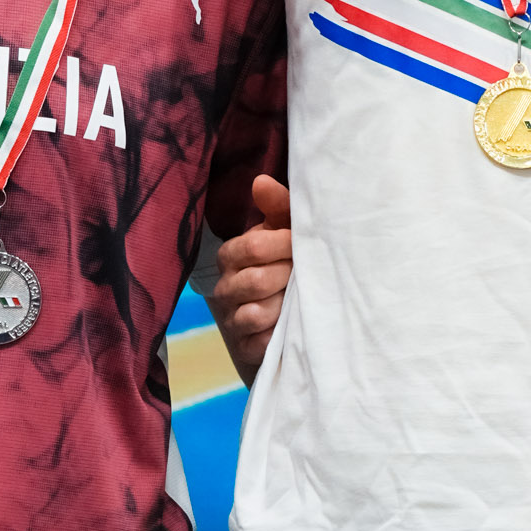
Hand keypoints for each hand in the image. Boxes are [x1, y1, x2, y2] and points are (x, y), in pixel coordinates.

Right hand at [211, 171, 292, 379]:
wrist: (291, 320)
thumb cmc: (287, 266)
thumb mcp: (286, 234)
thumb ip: (278, 207)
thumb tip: (261, 181)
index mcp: (232, 255)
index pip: (253, 246)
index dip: (285, 245)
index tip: (302, 246)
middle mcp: (226, 287)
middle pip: (256, 279)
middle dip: (288, 277)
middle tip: (304, 276)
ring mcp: (232, 320)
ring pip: (256, 313)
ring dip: (285, 307)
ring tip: (298, 301)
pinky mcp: (244, 349)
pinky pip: (260, 343)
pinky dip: (278, 335)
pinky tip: (290, 327)